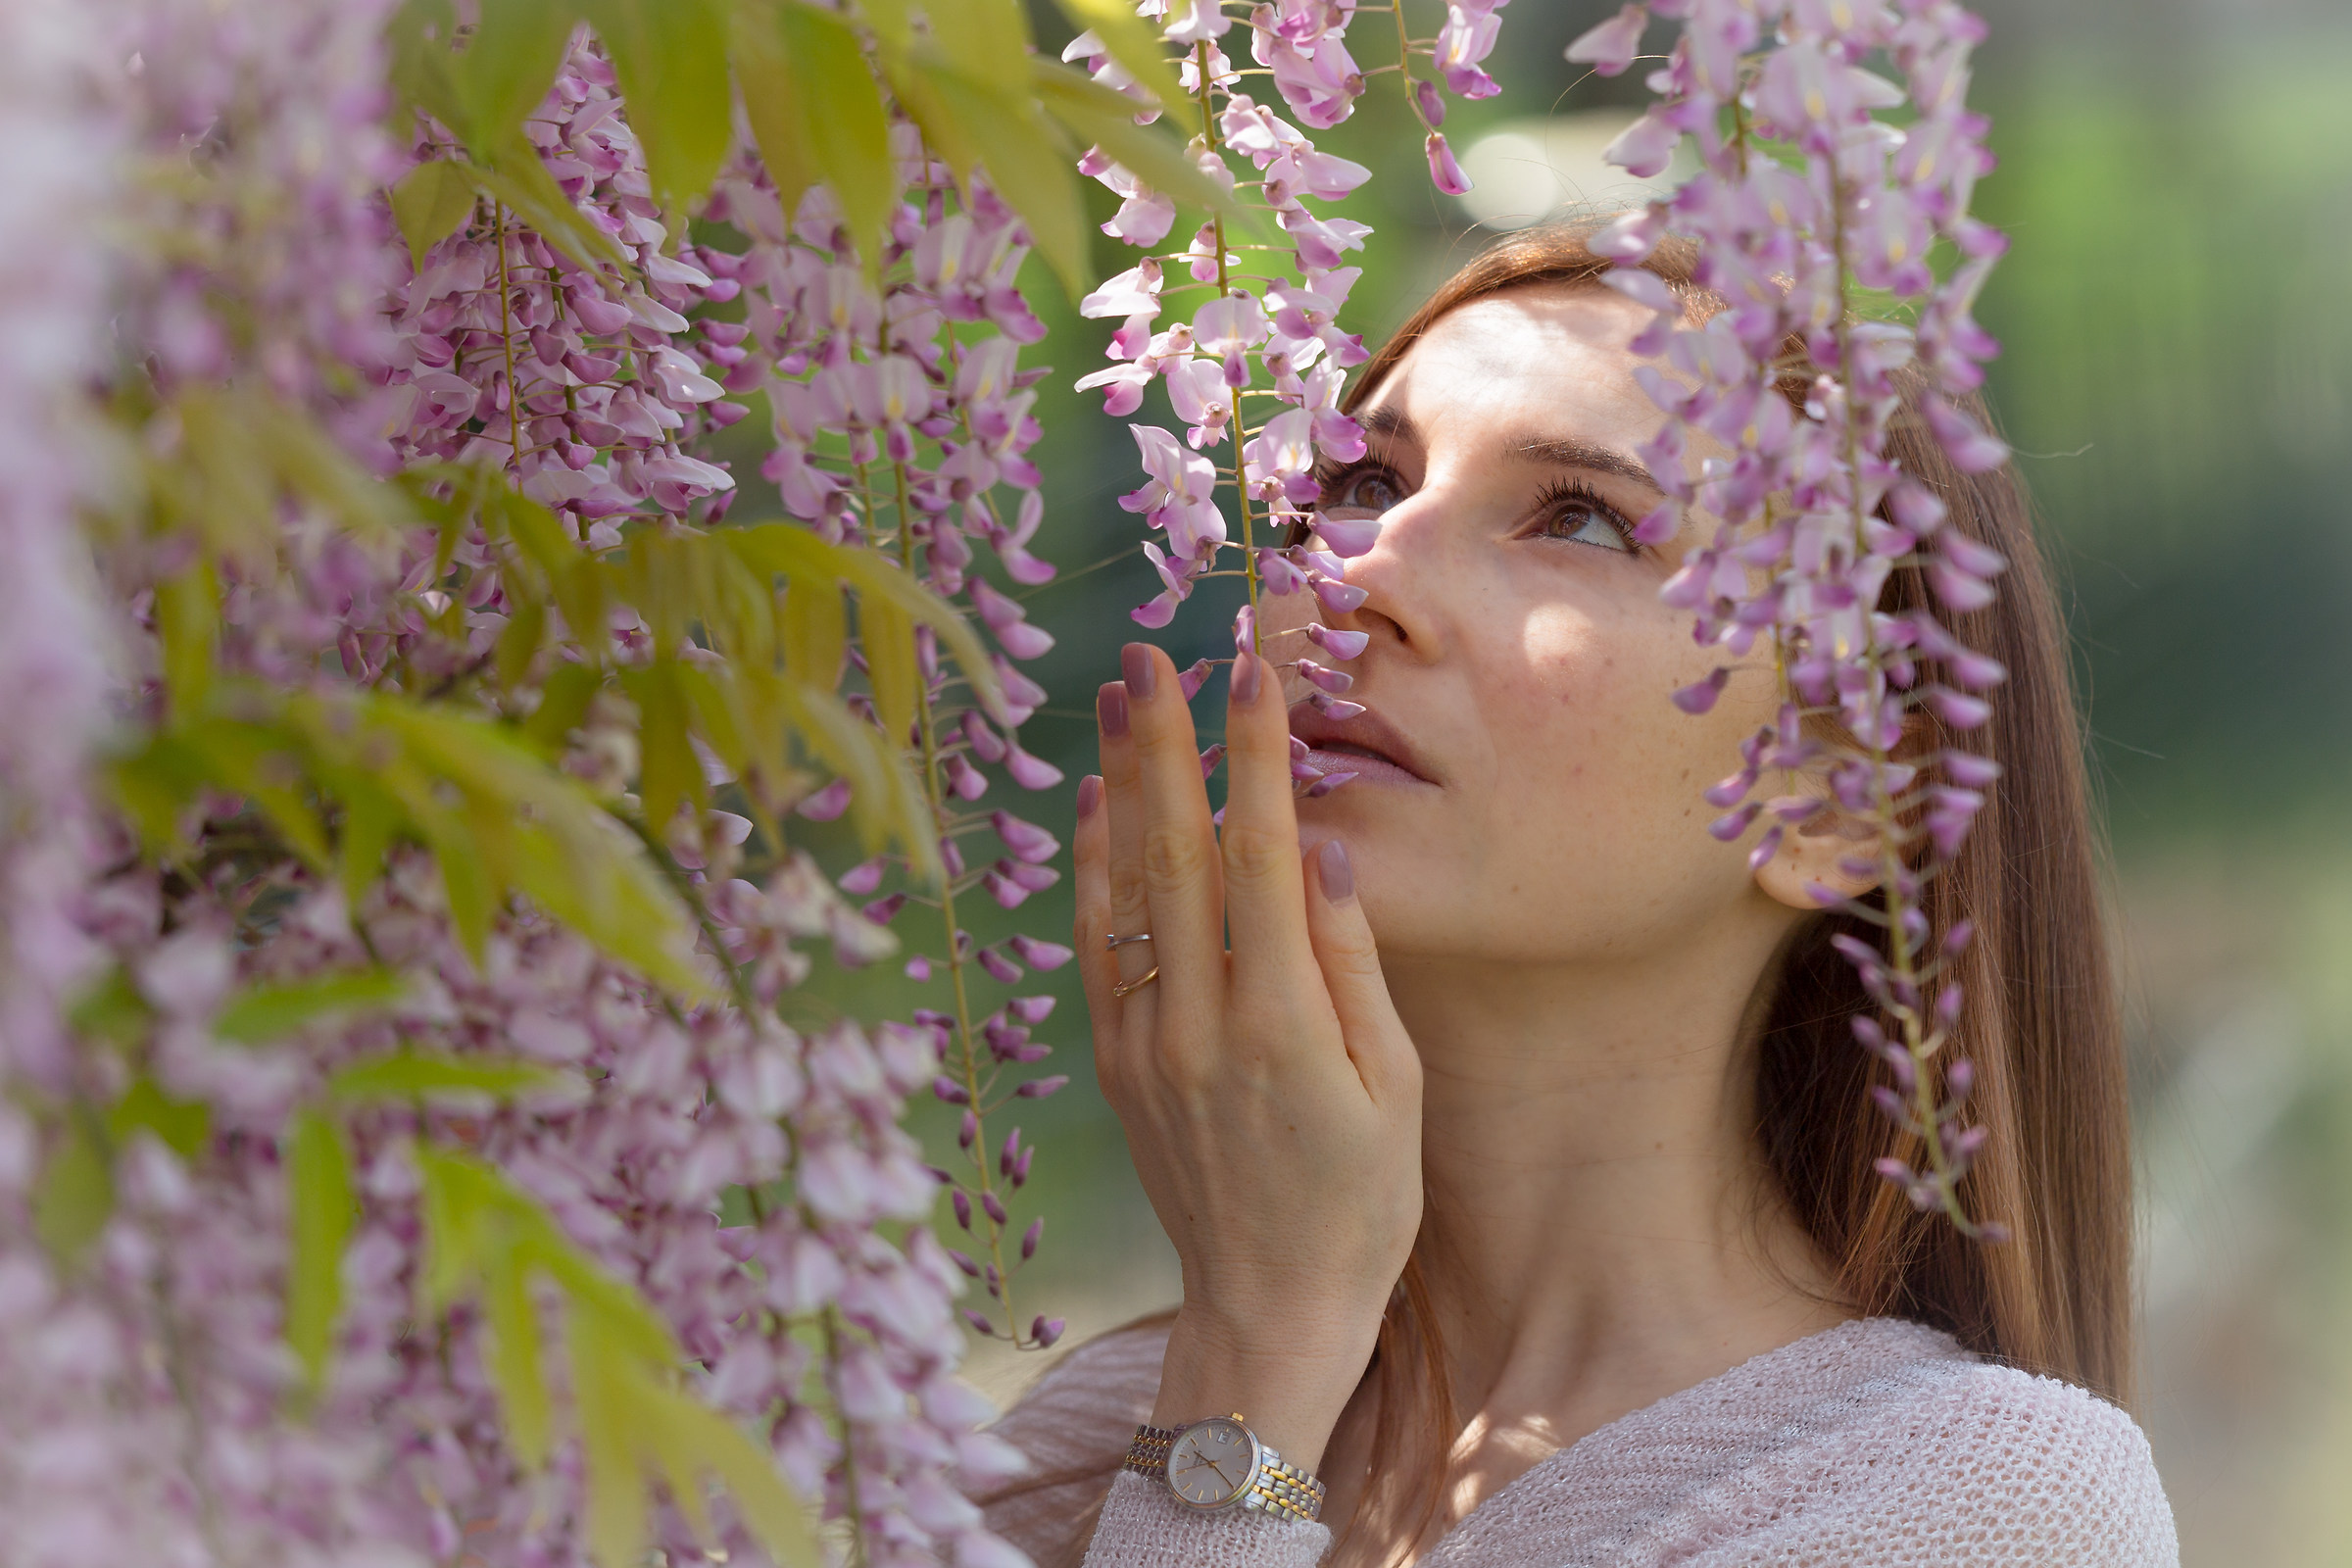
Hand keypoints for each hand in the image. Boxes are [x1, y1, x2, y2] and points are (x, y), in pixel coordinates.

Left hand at [1074, 642, 1422, 1472]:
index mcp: (1283, 1027)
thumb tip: (1322, 850)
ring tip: (1114, 698)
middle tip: (1152, 653)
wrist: (1267, 1307)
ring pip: (1125, 891)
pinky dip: (1092, 870)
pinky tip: (1094, 806)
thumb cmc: (1361, 1201)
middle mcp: (1199, 1024)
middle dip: (1167, 745)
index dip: (1255, 759)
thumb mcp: (1396, 1089)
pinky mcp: (1117, 1063)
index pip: (1263, 859)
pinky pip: (1097, 947)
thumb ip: (1353, 965)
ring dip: (1119, 786)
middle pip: (1178, 855)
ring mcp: (1145, 1043)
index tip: (1251, 672)